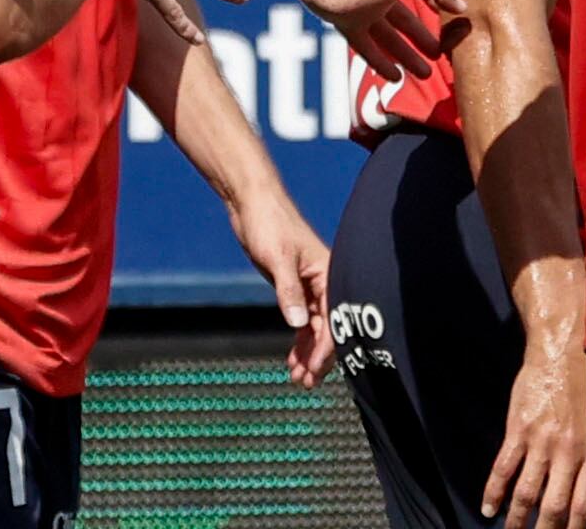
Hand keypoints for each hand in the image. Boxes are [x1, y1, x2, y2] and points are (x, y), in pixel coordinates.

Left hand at [228, 192, 334, 386]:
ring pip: (316, 328)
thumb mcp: (278, 258)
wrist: (252, 203)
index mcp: (329, 273)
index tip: (314, 370)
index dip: (326, 348)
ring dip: (308, 353)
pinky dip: (299, 340)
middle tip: (306, 382)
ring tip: (298, 377)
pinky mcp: (294, 287)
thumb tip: (298, 323)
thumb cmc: (270, 223)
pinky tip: (292, 358)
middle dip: (319, 357)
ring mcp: (309, 286)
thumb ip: (288, 291)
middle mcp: (323, 281)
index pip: (333, 319)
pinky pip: (303, 320)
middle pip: (328, 328)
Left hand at [326, 0, 465, 83]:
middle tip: (437, 54)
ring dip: (404, 55)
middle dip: (418, 38)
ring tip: (425, 74)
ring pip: (382, 35)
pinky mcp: (345, 21)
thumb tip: (461, 8)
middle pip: (396, 18)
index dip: (430, 3)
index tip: (445, 17)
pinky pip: (362, 46)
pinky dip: (379, 62)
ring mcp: (356, 4)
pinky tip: (395, 77)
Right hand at [485, 345, 585, 528]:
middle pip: (554, 506)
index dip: (574, 528)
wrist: (562, 347)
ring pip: (526, 492)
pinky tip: (488, 508)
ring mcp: (541, 442)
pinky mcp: (519, 429)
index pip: (584, 505)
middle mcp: (567, 452)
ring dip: (516, 519)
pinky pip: (504, 467)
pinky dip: (493, 491)